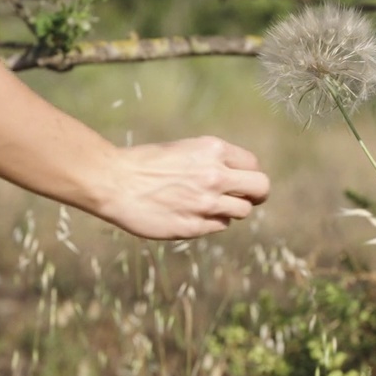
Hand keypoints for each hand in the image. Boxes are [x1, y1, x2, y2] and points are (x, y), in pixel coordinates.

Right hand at [93, 136, 270, 239]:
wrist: (114, 182)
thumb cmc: (146, 163)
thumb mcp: (184, 149)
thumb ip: (212, 161)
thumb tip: (237, 177)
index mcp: (213, 150)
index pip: (253, 165)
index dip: (246, 173)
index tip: (238, 179)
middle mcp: (215, 176)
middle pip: (261, 189)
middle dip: (255, 194)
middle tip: (245, 197)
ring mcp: (206, 203)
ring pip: (243, 211)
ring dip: (231, 209)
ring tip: (208, 205)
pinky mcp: (193, 226)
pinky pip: (220, 226)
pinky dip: (212, 221)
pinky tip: (192, 214)